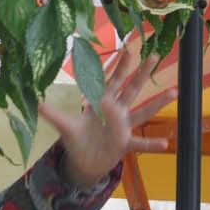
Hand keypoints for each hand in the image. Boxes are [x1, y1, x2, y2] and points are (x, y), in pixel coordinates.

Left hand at [39, 34, 173, 188]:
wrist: (84, 161)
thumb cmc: (77, 139)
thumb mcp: (64, 126)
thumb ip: (52, 113)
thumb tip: (35, 102)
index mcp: (101, 103)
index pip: (112, 80)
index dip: (120, 65)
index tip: (129, 48)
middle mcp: (116, 112)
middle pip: (132, 89)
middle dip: (142, 73)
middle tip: (154, 55)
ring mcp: (123, 127)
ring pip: (143, 112)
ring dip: (158, 102)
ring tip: (174, 91)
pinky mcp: (125, 144)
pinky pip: (140, 143)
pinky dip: (151, 144)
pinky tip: (165, 144)